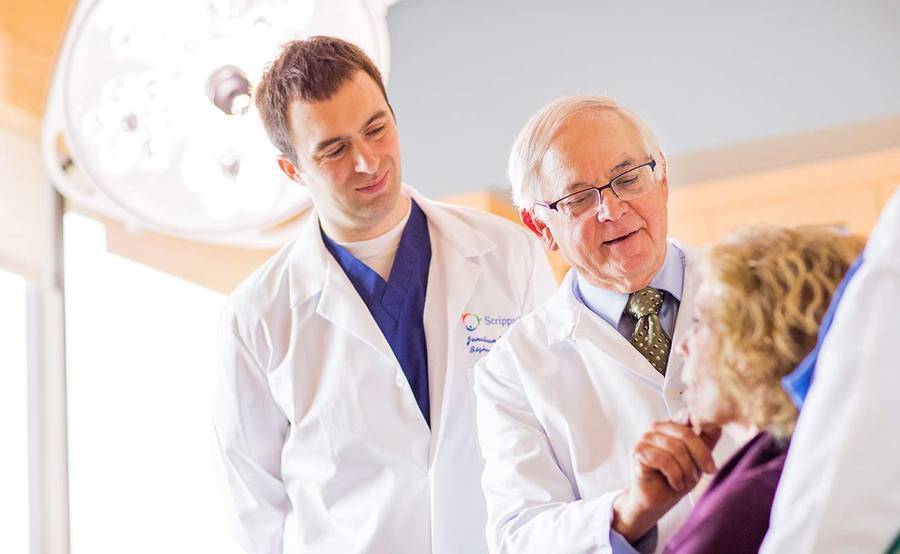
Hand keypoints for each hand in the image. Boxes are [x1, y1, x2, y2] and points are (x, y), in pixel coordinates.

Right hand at [612, 421, 720, 542]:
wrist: (656, 501)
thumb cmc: (677, 478)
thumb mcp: (697, 458)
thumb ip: (705, 439)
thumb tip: (717, 423)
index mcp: (670, 425)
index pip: (691, 419)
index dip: (704, 440)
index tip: (710, 466)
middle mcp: (656, 427)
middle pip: (686, 434)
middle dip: (700, 457)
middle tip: (707, 473)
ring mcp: (645, 438)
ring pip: (676, 449)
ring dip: (687, 471)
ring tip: (687, 483)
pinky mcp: (638, 452)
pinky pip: (665, 460)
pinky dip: (675, 476)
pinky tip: (675, 484)